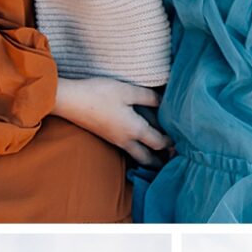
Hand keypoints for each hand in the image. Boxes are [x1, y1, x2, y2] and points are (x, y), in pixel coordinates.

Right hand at [54, 75, 168, 164]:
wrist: (70, 101)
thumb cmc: (99, 94)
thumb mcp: (127, 90)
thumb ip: (148, 97)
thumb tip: (164, 101)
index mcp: (135, 130)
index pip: (158, 142)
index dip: (171, 143)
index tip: (181, 140)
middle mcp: (126, 140)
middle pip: (147, 158)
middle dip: (160, 160)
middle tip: (171, 157)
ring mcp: (114, 140)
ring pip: (136, 156)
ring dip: (149, 158)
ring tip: (159, 155)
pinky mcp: (106, 136)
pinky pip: (127, 150)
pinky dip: (137, 151)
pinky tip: (138, 143)